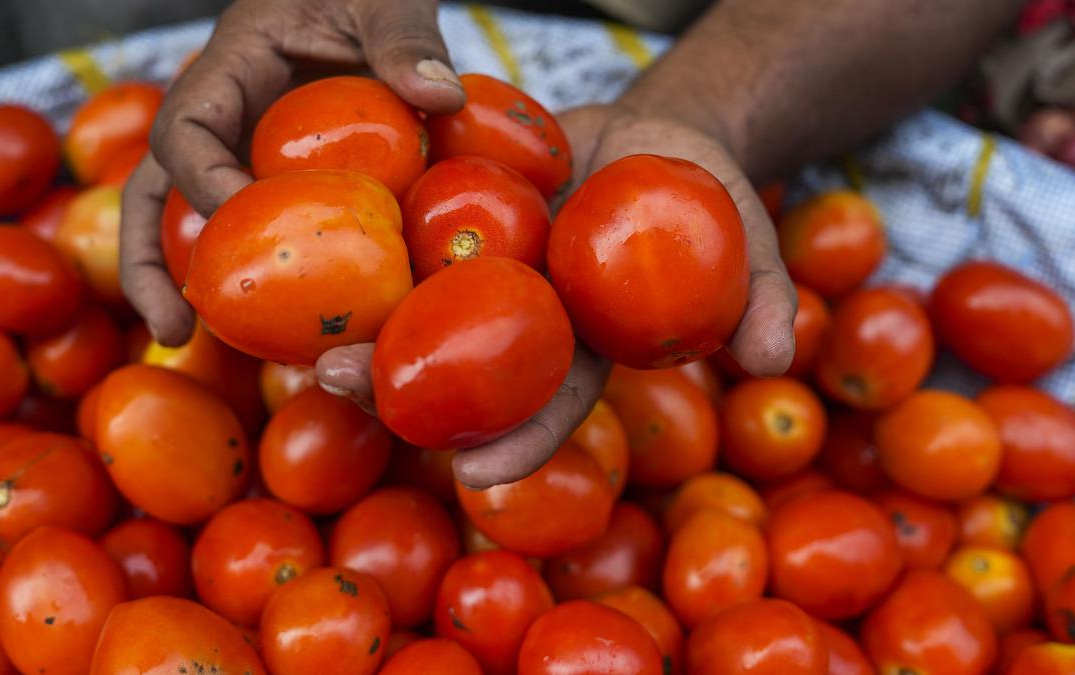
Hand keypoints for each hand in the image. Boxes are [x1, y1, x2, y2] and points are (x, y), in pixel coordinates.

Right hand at [120, 0, 464, 345]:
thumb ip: (405, 38)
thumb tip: (438, 98)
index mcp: (233, 67)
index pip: (188, 129)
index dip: (201, 181)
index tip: (241, 222)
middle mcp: (224, 116)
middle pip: (156, 191)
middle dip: (151, 262)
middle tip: (174, 331)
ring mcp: (245, 150)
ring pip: (189, 220)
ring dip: (183, 284)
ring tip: (190, 349)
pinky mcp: (277, 176)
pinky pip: (257, 228)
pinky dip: (259, 274)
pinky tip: (281, 332)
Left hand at [317, 104, 796, 488]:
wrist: (653, 130)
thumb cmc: (706, 190)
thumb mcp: (746, 230)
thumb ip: (760, 291)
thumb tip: (771, 356)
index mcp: (583, 343)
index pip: (550, 402)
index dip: (519, 440)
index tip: (477, 475)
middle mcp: (522, 319)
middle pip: (458, 367)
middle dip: (399, 387)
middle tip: (341, 387)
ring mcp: (483, 270)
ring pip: (414, 311)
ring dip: (358, 326)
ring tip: (303, 338)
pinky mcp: (455, 215)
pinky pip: (404, 231)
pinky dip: (360, 243)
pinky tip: (306, 243)